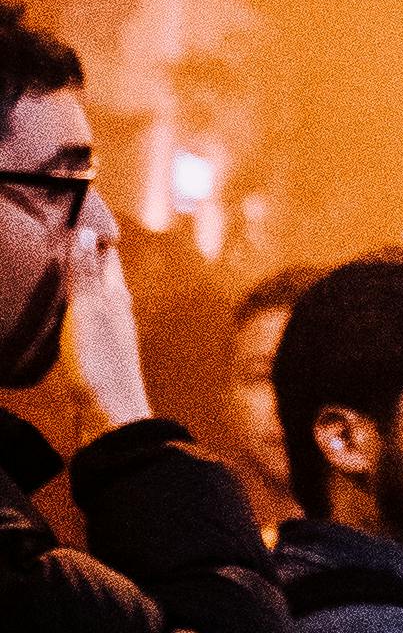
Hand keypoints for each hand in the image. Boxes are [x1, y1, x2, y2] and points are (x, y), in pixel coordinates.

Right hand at [57, 205, 149, 434]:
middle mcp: (117, 313)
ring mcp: (109, 336)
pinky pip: (85, 324)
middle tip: (60, 240)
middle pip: (102, 277)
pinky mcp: (97, 358)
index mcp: (116, 297)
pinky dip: (72, 312)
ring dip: (79, 286)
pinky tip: (59, 321)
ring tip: (54, 274)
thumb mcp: (88, 313)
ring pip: (94, 301)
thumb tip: (86, 232)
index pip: (108, 256)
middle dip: (85, 258)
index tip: (77, 215)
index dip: (95, 236)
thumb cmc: (100, 363)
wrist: (110, 418)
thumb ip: (85, 275)